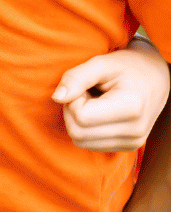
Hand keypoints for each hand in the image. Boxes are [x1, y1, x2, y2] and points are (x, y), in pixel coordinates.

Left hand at [55, 46, 169, 151]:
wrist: (154, 78)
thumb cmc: (125, 67)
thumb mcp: (100, 63)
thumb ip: (76, 78)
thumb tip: (56, 98)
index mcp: (131, 108)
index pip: (80, 117)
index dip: (73, 100)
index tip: (84, 87)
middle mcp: (134, 131)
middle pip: (78, 133)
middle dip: (72, 111)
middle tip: (86, 94)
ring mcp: (133, 143)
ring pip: (80, 141)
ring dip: (78, 121)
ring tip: (94, 102)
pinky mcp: (127, 148)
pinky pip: (89, 144)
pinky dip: (86, 129)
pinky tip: (99, 113)